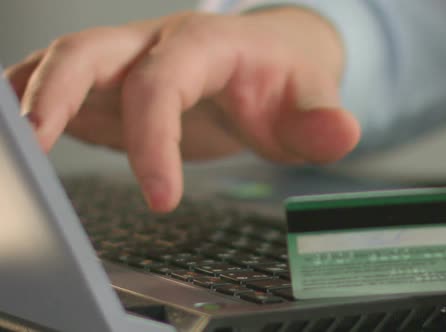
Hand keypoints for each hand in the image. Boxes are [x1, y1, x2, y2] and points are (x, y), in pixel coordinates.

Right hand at [4, 9, 359, 211]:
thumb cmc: (288, 82)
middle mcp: (159, 44)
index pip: (163, 84)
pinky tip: (20, 140)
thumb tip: (342, 133)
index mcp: (208, 45)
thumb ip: (321, 121)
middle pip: (88, 52)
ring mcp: (132, 61)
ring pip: (63, 63)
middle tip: (27, 150)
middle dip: (51, 96)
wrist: (274, 58)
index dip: (153, 140)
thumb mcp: (311, 102)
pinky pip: (65, 86)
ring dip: (27, 98)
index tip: (162, 199)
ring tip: (8, 147)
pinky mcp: (118, 84)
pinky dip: (35, 107)